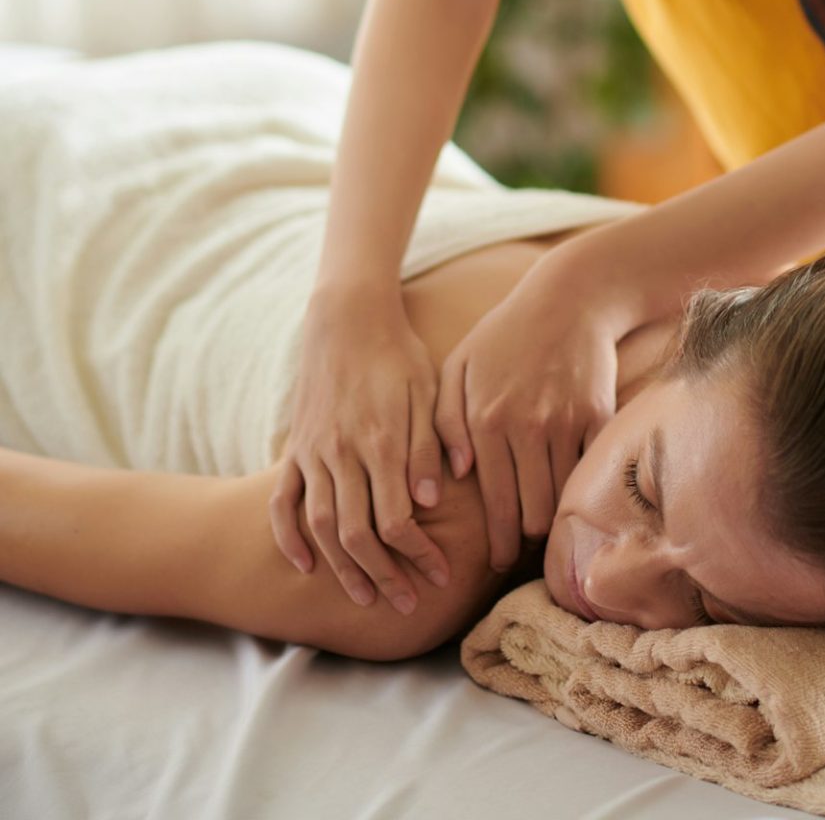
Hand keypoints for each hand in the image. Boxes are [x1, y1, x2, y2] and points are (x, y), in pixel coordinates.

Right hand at [269, 283, 450, 613]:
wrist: (347, 317)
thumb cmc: (397, 353)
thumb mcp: (426, 389)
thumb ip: (428, 444)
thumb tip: (431, 501)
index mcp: (380, 440)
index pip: (398, 519)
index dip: (420, 555)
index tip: (442, 577)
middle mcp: (342, 453)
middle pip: (358, 534)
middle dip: (385, 576)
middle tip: (408, 606)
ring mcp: (313, 452)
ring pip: (322, 525)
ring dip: (342, 568)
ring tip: (365, 598)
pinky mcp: (295, 448)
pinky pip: (282, 501)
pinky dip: (288, 536)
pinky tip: (303, 565)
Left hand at [432, 254, 630, 572]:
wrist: (568, 299)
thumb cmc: (504, 335)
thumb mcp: (458, 366)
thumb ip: (445, 421)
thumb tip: (455, 477)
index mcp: (486, 419)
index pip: (494, 505)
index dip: (499, 544)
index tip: (497, 561)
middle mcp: (526, 427)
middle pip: (531, 515)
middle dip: (526, 541)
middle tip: (521, 551)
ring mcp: (566, 423)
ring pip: (562, 500)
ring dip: (554, 522)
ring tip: (545, 533)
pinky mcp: (599, 417)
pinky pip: (591, 473)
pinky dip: (583, 492)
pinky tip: (574, 500)